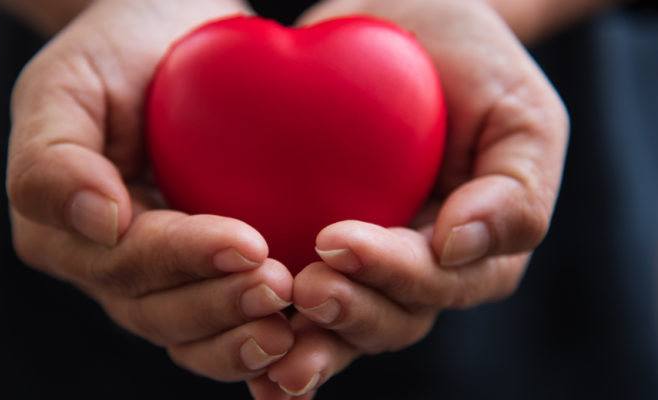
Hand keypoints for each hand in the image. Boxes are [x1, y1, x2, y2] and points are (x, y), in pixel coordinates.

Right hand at [6, 0, 295, 382]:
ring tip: (293, 325)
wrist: (161, 43)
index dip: (184, 259)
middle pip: (157, 309)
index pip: (124, 260)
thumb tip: (100, 223)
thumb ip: (52, 159)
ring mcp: (155, 275)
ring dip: (240, 332)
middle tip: (279, 287)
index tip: (248, 244)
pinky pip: (222, 321)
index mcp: (62, 231)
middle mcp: (106, 265)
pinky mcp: (200, 272)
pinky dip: (253, 336)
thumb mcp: (62, 86)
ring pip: (190, 330)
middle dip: (219, 305)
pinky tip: (297, 336)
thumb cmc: (109, 54)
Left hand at [247, 0, 568, 396]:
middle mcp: (422, 271)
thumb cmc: (475, 67)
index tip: (337, 241)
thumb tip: (458, 247)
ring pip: (343, 328)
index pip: (438, 279)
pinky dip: (273, 332)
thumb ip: (515, 189)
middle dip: (349, 313)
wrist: (407, 32)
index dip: (391, 271)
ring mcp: (369, 268)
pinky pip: (297, 305)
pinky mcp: (318, 253)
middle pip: (391, 319)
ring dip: (310, 342)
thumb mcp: (521, 116)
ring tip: (268, 341)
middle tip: (305, 290)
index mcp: (476, 251)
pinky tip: (249, 364)